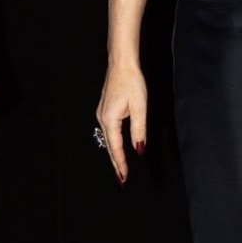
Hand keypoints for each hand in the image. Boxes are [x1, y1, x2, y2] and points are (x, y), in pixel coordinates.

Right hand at [95, 62, 147, 184]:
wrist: (121, 63)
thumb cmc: (131, 82)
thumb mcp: (140, 107)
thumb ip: (139, 130)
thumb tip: (139, 149)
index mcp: (110, 119)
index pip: (116, 148)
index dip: (121, 164)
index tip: (124, 178)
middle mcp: (102, 118)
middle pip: (109, 146)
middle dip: (116, 163)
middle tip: (121, 179)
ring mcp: (102, 113)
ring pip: (108, 139)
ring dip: (113, 154)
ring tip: (120, 167)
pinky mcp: (105, 109)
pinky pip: (108, 131)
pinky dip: (112, 143)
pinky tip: (116, 147)